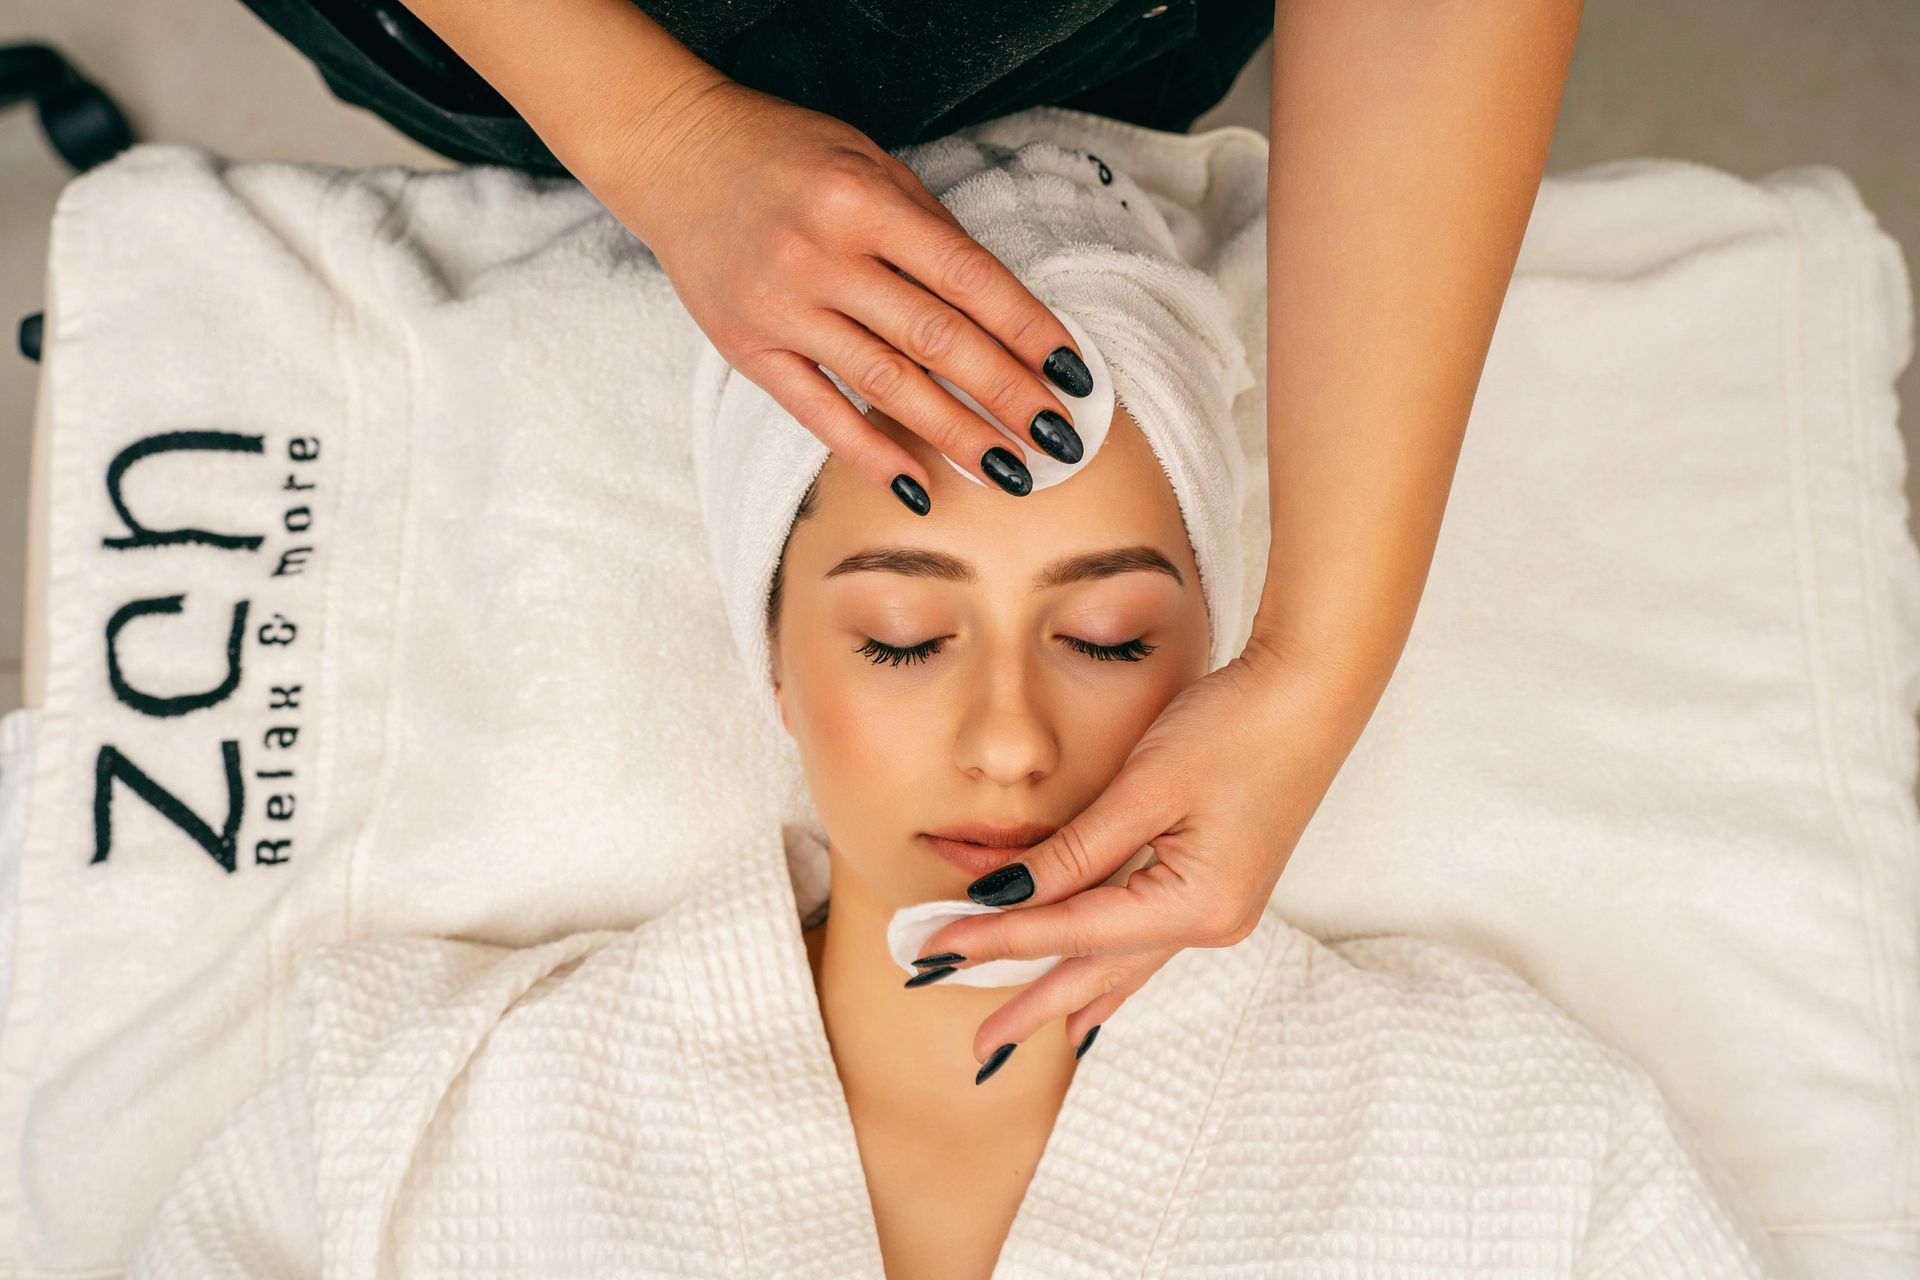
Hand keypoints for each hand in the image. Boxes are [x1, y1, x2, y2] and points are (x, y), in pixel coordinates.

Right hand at [599, 76, 1095, 510]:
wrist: (675, 153)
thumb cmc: (786, 153)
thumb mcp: (868, 162)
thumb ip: (928, 230)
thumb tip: (1003, 310)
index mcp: (863, 202)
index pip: (968, 278)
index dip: (1028, 330)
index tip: (1073, 374)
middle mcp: (822, 256)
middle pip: (935, 340)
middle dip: (1006, 395)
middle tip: (1059, 438)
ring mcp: (781, 308)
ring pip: (886, 385)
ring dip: (956, 436)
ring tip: (1010, 471)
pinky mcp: (749, 349)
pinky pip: (819, 413)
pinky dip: (872, 453)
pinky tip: (920, 487)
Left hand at [909, 631, 1383, 1064]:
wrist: (1314, 693)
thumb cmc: (1236, 728)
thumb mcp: (1144, 788)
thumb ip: (1075, 852)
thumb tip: (1006, 897)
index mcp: (1193, 905)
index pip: (1070, 930)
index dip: (998, 937)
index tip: (936, 949)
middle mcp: (1210, 922)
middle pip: (1099, 970)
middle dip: (1033, 1006)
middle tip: (979, 1050)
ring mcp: (1220, 909)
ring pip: (1124, 962)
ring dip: (1071, 993)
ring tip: (1033, 1036)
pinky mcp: (1220, 887)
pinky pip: (1148, 941)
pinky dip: (1111, 968)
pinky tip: (1098, 999)